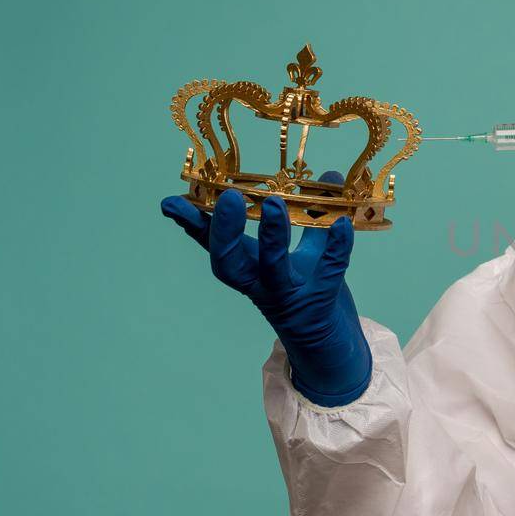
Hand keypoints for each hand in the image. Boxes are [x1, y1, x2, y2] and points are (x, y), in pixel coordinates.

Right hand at [161, 171, 371, 405]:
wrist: (327, 341)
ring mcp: (291, 293)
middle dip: (225, 232)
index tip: (171, 203)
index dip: (193, 224)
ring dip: (270, 237)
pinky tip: (344, 224)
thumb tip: (328, 174)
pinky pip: (330, 271)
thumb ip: (310, 213)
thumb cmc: (307, 288)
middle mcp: (261, 283)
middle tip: (228, 197)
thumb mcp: (303, 250)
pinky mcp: (323, 299)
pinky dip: (337, 247)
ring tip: (274, 204)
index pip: (214, 245)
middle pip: (232, 263)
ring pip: (273, 268)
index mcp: (248, 268)